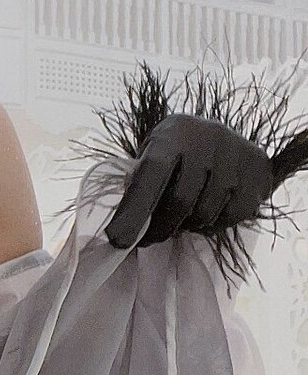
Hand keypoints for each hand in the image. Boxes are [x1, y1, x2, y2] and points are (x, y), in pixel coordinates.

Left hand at [104, 112, 274, 249]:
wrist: (225, 140)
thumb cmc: (179, 154)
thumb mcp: (154, 156)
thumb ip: (140, 183)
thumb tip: (123, 228)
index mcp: (173, 134)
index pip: (151, 174)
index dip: (133, 211)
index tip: (117, 241)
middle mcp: (207, 139)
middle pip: (180, 201)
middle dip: (160, 228)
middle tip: (148, 238)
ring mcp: (235, 156)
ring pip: (204, 214)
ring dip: (187, 226)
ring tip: (181, 218)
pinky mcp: (256, 174)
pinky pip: (229, 218)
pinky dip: (213, 225)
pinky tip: (207, 213)